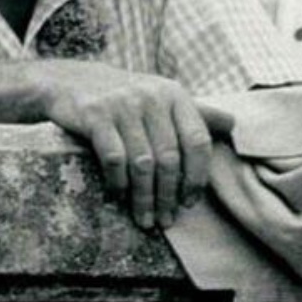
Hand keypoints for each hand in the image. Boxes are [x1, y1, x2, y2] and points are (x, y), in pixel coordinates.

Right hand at [36, 60, 211, 229]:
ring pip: (142, 163)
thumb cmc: (122, 96)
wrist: (68, 81)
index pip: (197, 141)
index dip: (196, 176)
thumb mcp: (161, 96)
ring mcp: (122, 105)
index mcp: (174, 94)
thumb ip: (195, 112)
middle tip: (165, 220)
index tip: (189, 202)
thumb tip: (233, 124)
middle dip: (168, 196)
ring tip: (144, 219)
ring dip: (144, 198)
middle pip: (169, 158)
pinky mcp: (95, 115)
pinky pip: (114, 159)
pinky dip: (118, 184)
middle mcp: (152, 97)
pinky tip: (118, 197)